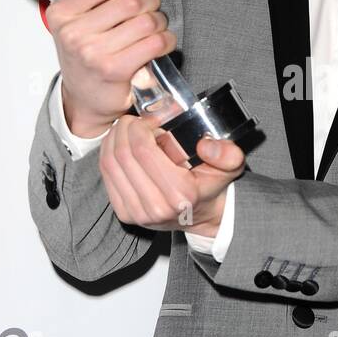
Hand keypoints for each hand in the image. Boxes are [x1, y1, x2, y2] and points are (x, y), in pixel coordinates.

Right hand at [44, 0, 177, 136]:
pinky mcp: (114, 70)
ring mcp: (93, 53)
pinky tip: (160, 43)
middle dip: (151, 0)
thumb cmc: (86, 58)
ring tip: (155, 28)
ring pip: (146, 21)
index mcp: (63, 13)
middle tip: (153, 8)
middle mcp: (74, 32)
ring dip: (160, 22)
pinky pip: (154, 43)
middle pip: (131, 0)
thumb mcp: (79, 22)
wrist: (85, 98)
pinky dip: (165, 40)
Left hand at [98, 114, 245, 234]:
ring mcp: (137, 213)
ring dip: (114, 139)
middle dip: (124, 129)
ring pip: (110, 164)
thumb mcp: (230, 166)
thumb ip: (227, 154)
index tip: (149, 120)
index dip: (140, 127)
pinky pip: (107, 176)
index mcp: (180, 195)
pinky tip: (119, 144)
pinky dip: (108, 154)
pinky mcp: (124, 214)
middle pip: (123, 155)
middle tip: (134, 120)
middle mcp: (155, 207)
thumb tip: (204, 146)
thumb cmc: (211, 186)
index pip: (143, 150)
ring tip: (126, 129)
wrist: (202, 216)